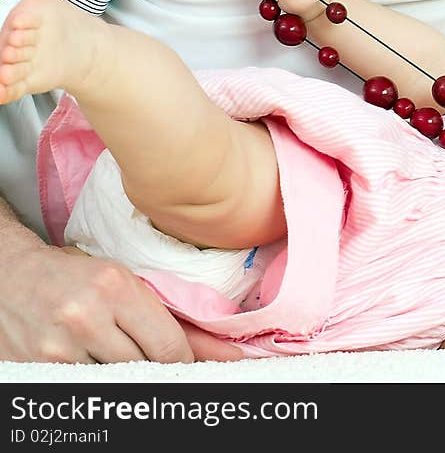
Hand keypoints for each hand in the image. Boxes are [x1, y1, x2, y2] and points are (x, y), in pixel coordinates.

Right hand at [0, 242, 195, 362]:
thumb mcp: (122, 280)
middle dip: (153, 365)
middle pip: (144, 367)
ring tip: (112, 350)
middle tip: (150, 356)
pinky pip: (86, 385)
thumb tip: (207, 347)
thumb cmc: (76, 276)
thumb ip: (159, 313)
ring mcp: (61, 347)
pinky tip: (90, 359)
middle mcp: (88, 318)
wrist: (13, 277)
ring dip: (122, 372)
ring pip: (116, 380)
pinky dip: (95, 378)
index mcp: (116, 287)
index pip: (167, 345)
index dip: (181, 359)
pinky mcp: (40, 368)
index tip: (184, 360)